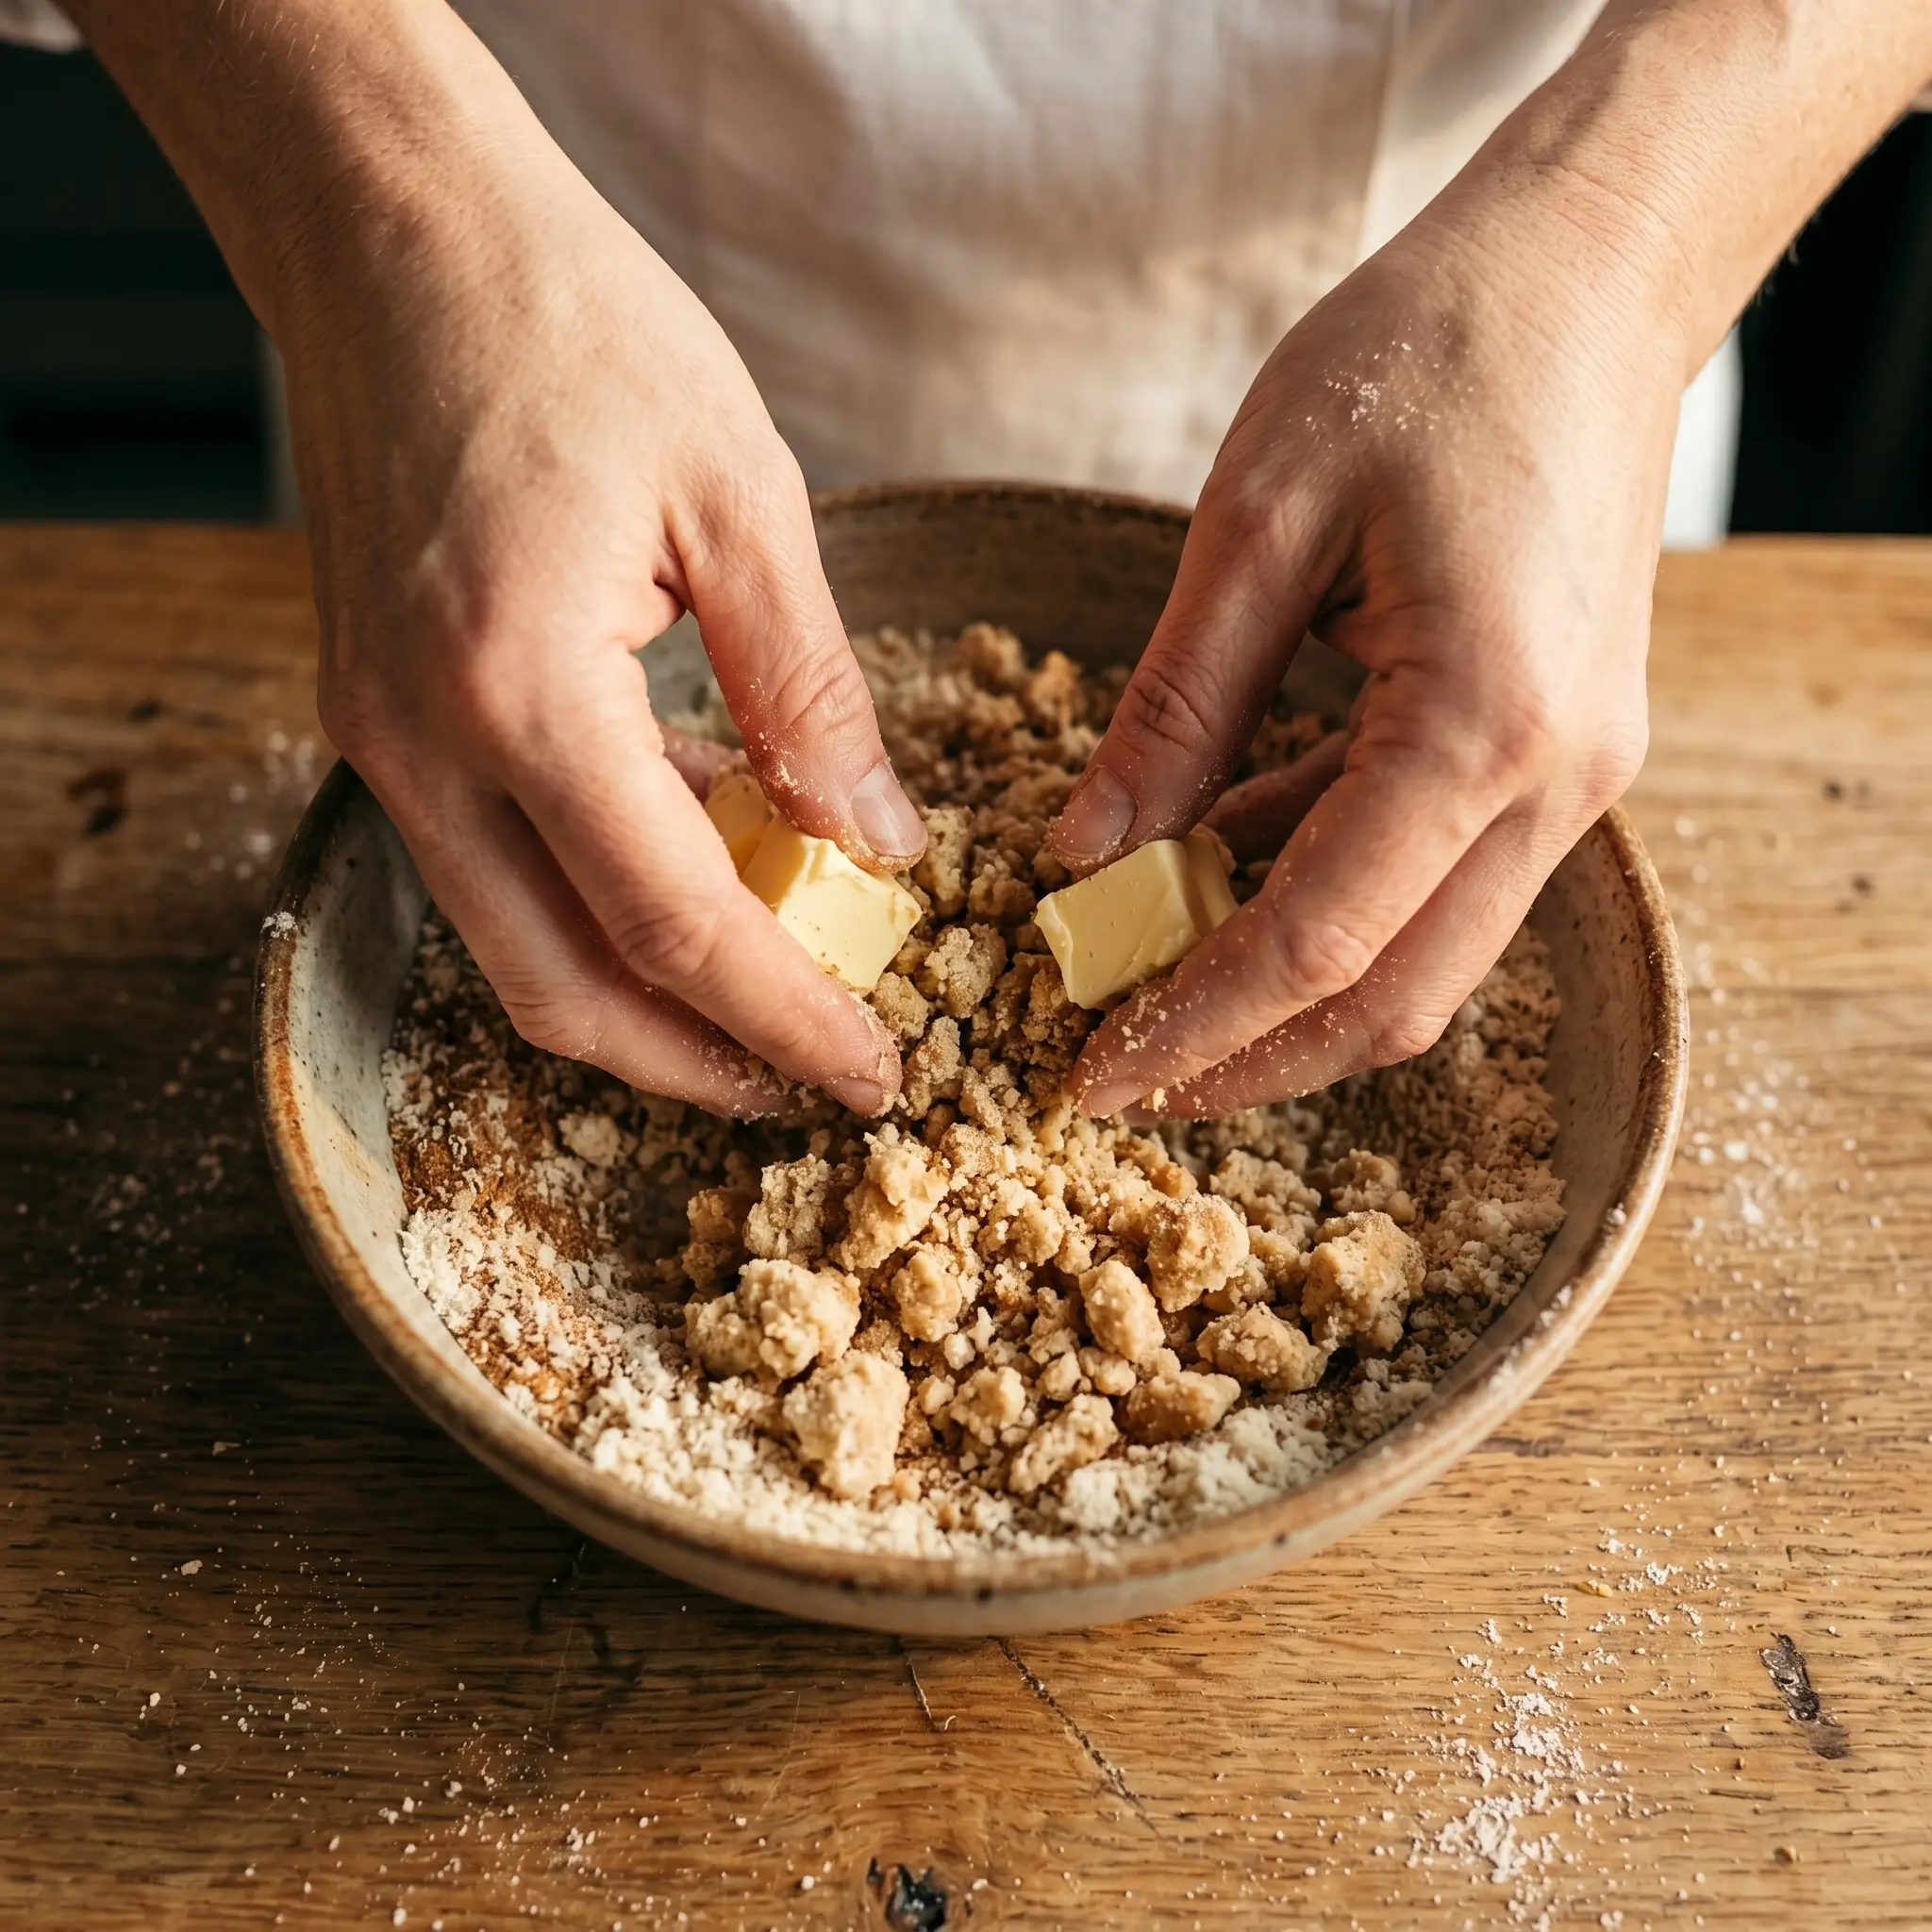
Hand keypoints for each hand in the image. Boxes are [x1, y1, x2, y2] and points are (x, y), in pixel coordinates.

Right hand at [279, 113, 924, 1115]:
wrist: (395, 235)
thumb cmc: (571, 327)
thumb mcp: (742, 497)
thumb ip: (812, 694)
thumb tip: (878, 847)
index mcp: (520, 689)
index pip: (673, 927)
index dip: (785, 1021)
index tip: (874, 1073)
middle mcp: (421, 744)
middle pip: (563, 989)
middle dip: (698, 1066)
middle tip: (814, 1082)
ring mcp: (380, 740)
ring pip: (513, 949)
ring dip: (642, 1004)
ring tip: (768, 1011)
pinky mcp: (380, 718)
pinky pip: (491, 868)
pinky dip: (593, 908)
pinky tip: (696, 888)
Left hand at [1050, 201, 1674, 1117]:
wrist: (1586, 277)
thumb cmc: (1423, 358)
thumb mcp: (1258, 523)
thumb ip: (1172, 707)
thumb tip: (1084, 854)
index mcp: (1484, 725)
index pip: (1319, 945)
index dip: (1195, 1025)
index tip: (1089, 1075)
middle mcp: (1555, 781)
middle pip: (1391, 995)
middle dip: (1247, 1057)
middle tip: (1120, 1071)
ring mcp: (1571, 774)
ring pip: (1422, 957)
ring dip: (1286, 991)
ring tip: (1146, 981)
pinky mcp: (1553, 750)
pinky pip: (1432, 874)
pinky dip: (1325, 898)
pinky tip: (1217, 871)